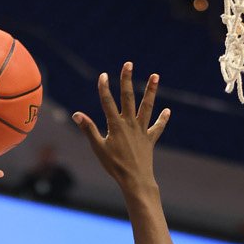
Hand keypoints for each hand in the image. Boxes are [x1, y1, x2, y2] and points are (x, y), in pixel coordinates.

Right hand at [73, 62, 170, 184]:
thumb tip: (76, 114)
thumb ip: (88, 129)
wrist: (135, 180)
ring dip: (151, 91)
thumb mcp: (98, 147)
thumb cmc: (114, 166)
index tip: (103, 75)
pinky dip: (162, 119)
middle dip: (127, 80)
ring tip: (155, 76)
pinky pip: (157, 127)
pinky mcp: (150, 139)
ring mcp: (142, 130)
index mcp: (115, 126)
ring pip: (147, 107)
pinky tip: (167, 111)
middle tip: (128, 64)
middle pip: (128, 98)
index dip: (104, 88)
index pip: (107, 103)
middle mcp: (130, 124)